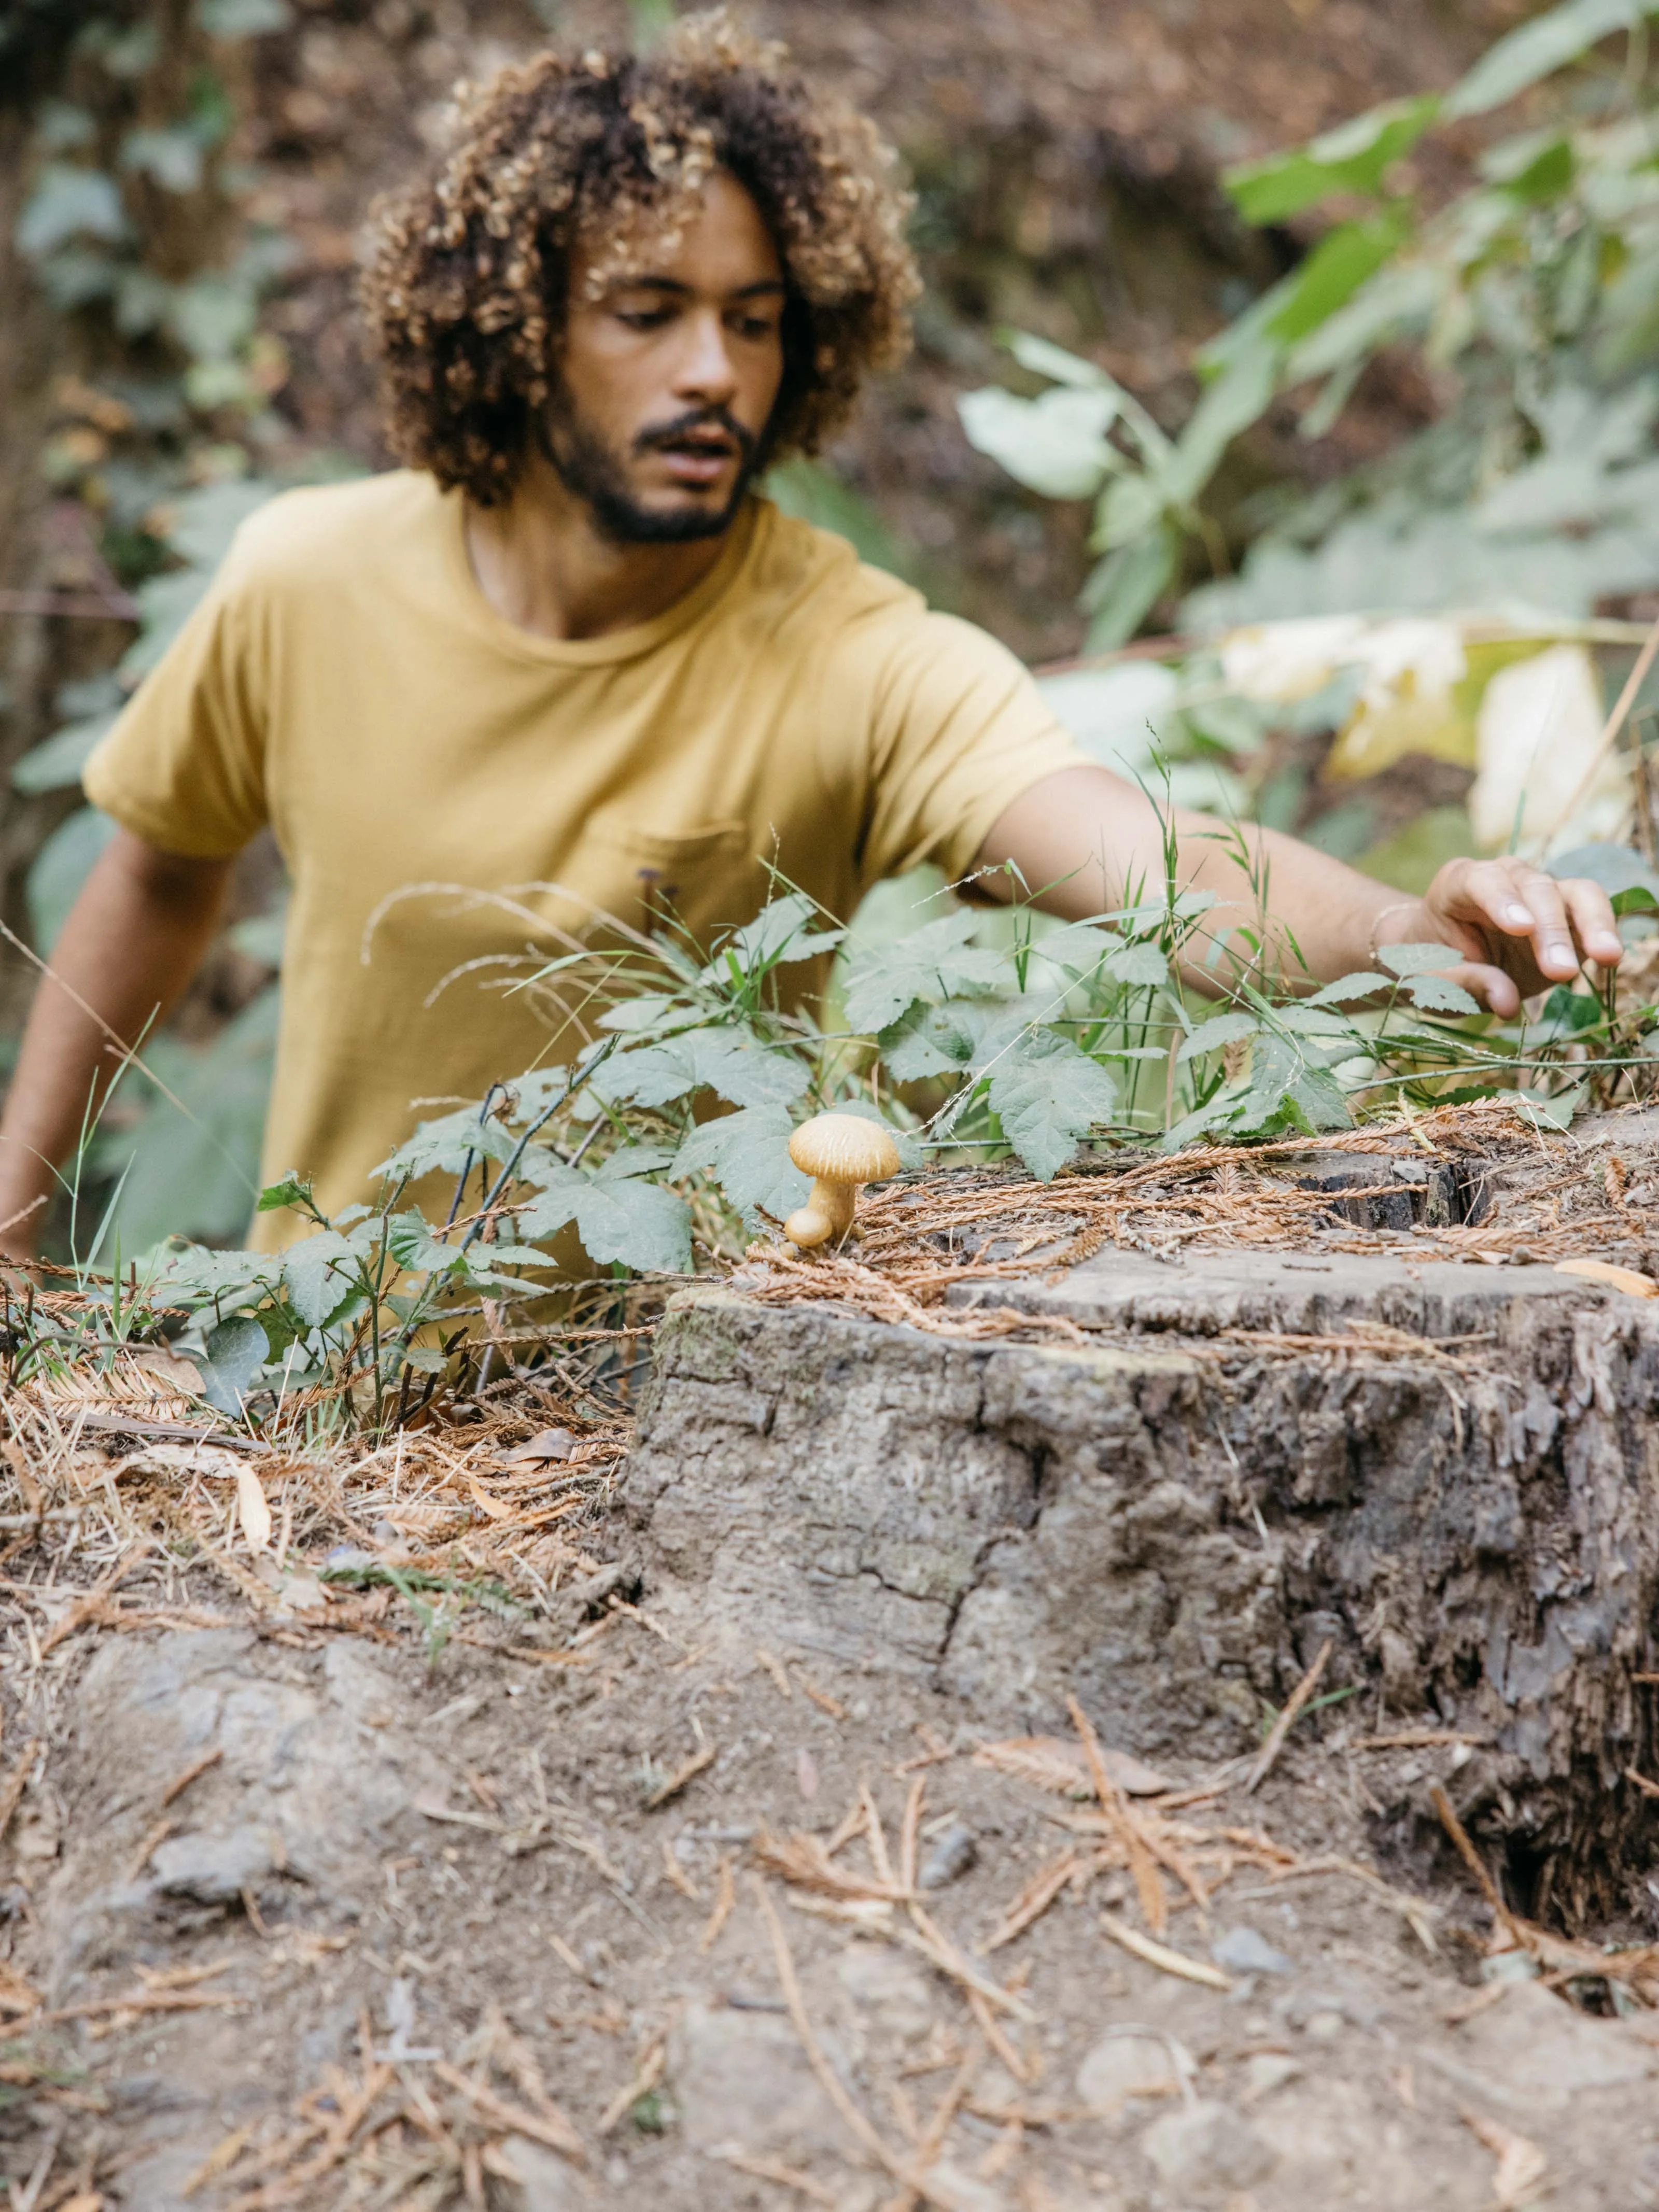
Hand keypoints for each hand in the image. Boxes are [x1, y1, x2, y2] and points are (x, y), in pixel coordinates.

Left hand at [1389, 856, 1623, 1016]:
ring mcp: (1540, 892)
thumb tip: (1507, 1003)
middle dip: (1551, 930)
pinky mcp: (1567, 914)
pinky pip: (1592, 913)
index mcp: (1459, 883)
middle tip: (1561, 972)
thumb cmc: (1429, 964)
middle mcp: (1504, 877)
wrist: (1440, 961)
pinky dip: (1603, 932)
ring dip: (1592, 924)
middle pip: (1536, 889)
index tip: (1521, 929)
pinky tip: (1609, 958)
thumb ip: (1464, 985)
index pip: (1483, 881)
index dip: (1503, 901)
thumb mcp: (1430, 981)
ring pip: (1576, 893)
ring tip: (1607, 957)